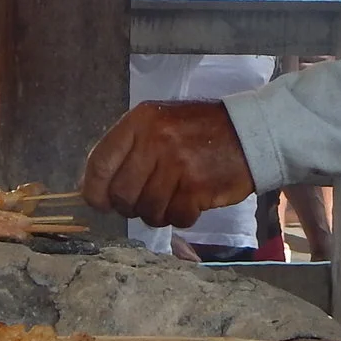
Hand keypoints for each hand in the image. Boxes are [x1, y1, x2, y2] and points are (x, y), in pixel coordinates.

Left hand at [81, 101, 253, 227]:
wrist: (249, 132)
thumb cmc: (199, 130)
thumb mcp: (158, 124)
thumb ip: (127, 149)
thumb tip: (90, 186)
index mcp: (140, 122)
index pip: (100, 163)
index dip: (94, 190)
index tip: (99, 203)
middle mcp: (155, 141)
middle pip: (121, 194)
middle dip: (129, 207)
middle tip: (144, 202)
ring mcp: (177, 165)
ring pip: (147, 210)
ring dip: (157, 213)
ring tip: (171, 200)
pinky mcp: (197, 188)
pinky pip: (175, 217)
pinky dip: (181, 217)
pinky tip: (190, 203)